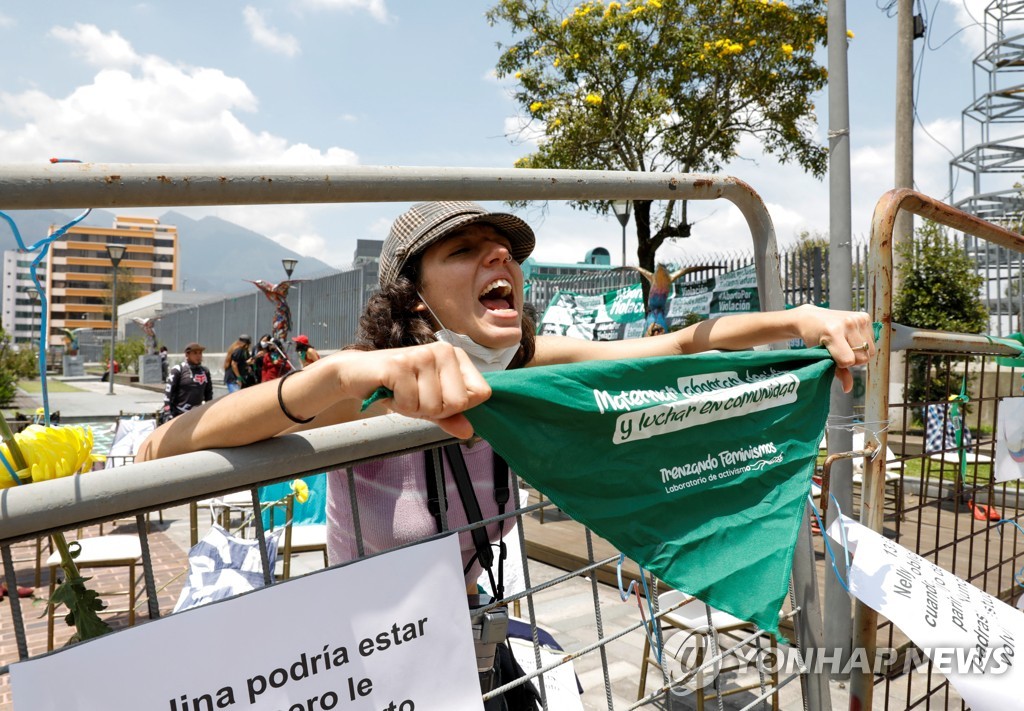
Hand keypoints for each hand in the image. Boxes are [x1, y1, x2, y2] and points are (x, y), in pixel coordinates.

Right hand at [344, 342, 491, 438]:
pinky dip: (399, 405)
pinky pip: (411, 403)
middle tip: (414, 396)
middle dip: (434, 410)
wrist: (356, 374)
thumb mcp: (427, 404)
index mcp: (455, 356)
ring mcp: (422, 355)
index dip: (458, 407)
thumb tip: (468, 432)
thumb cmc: (395, 387)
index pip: (481, 393)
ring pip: (434, 405)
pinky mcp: (400, 364)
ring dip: (413, 408)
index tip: (435, 398)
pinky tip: (390, 391)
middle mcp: (443, 350)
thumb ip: (449, 417)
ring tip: (400, 392)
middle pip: (459, 402)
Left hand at [791, 305, 874, 392]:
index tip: (833, 358)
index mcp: (833, 332)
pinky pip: (872, 340)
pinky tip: (851, 338)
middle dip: (853, 360)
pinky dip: (864, 343)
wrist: (812, 319)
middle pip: (863, 357)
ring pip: (870, 350)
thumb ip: (838, 372)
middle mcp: (848, 323)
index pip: (848, 361)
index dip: (841, 364)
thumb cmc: (814, 339)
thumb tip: (847, 389)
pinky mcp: (864, 316)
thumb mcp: (821, 356)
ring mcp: (857, 319)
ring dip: (860, 352)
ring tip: (846, 345)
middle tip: (840, 352)